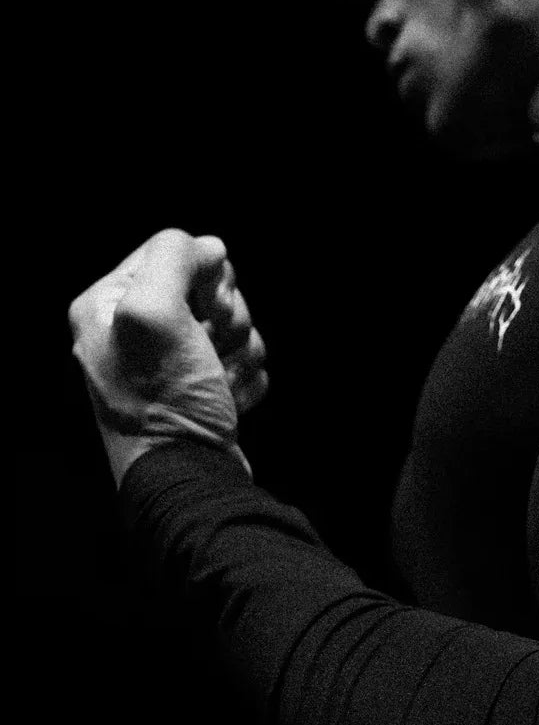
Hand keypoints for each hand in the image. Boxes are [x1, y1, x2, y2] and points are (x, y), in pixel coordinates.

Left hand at [69, 228, 267, 486]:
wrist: (188, 476)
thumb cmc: (164, 400)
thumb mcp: (154, 313)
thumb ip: (174, 258)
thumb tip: (211, 248)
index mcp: (107, 305)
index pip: (172, 251)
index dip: (203, 275)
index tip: (202, 310)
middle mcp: (133, 331)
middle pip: (209, 286)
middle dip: (226, 316)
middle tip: (211, 346)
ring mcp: (171, 363)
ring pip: (235, 323)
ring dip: (241, 350)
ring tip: (219, 382)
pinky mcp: (203, 389)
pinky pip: (244, 360)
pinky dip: (245, 378)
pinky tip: (227, 400)